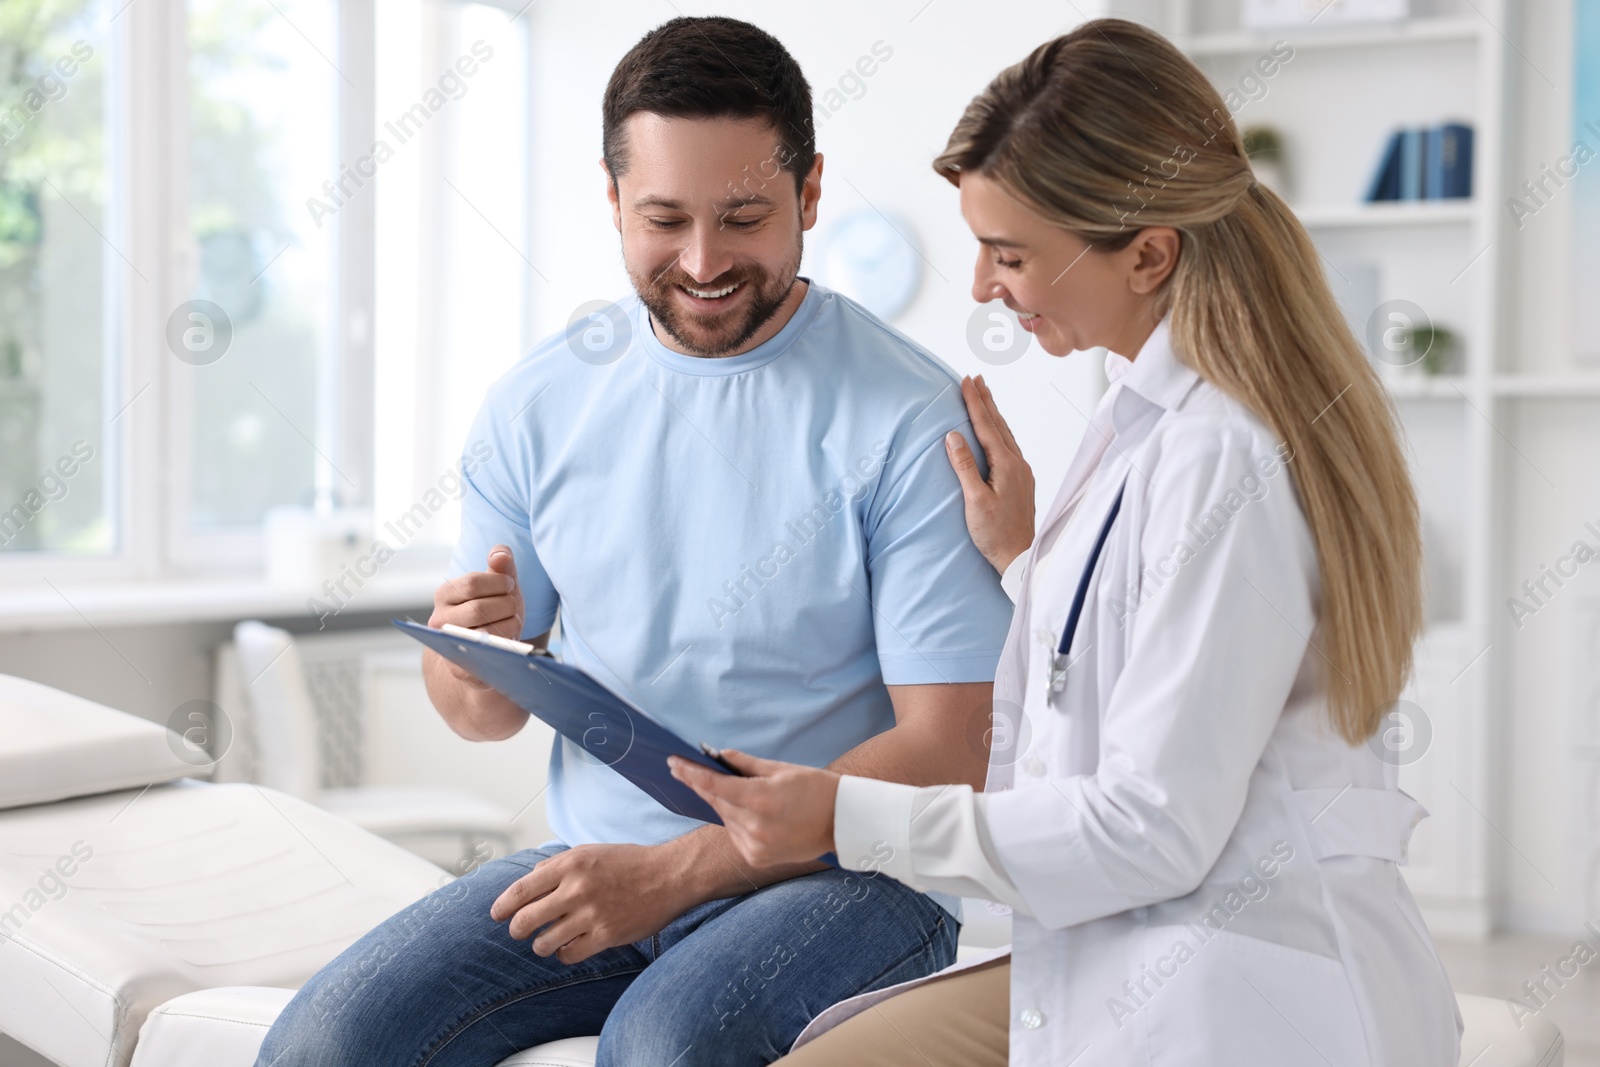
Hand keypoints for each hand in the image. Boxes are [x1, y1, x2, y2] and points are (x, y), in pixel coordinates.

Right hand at [428, 546, 523, 688]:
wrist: (484, 652)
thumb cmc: (493, 613)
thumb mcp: (499, 587)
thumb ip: (501, 566)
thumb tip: (500, 554)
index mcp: (445, 594)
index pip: (472, 583)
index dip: (499, 583)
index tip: (509, 585)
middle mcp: (439, 619)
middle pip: (479, 609)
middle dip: (506, 605)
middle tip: (513, 606)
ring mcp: (447, 644)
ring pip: (485, 633)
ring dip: (509, 626)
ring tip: (513, 623)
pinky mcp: (459, 667)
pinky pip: (486, 655)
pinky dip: (505, 646)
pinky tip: (511, 641)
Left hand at [489, 843, 692, 963]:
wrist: (669, 875)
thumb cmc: (629, 862)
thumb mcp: (590, 851)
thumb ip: (558, 863)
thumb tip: (531, 876)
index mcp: (571, 864)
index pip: (522, 889)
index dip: (503, 905)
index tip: (496, 914)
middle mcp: (577, 889)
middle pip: (526, 920)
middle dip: (516, 930)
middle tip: (519, 931)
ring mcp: (591, 914)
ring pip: (544, 943)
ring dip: (540, 945)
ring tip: (546, 941)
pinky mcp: (606, 936)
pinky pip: (569, 954)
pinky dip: (563, 953)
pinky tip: (568, 946)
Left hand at [669, 750, 838, 867]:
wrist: (842, 822)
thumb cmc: (816, 789)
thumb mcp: (782, 769)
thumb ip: (746, 764)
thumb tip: (720, 756)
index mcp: (761, 799)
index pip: (714, 784)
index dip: (690, 773)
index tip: (673, 762)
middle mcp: (755, 826)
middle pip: (716, 800)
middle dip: (701, 784)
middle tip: (683, 768)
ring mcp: (756, 846)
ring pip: (725, 818)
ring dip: (722, 802)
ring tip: (728, 788)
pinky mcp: (757, 858)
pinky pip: (736, 834)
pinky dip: (735, 821)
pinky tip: (746, 811)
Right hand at [945, 375, 1034, 574]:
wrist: (1019, 558)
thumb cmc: (995, 534)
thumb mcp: (975, 501)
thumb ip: (965, 466)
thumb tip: (953, 436)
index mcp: (1007, 466)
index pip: (986, 426)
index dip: (975, 403)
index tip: (967, 381)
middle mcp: (1018, 464)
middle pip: (999, 425)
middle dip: (987, 401)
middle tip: (977, 379)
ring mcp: (1022, 473)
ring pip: (1006, 435)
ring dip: (994, 415)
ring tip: (985, 398)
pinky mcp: (1021, 482)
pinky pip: (1009, 447)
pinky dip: (999, 432)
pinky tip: (996, 432)